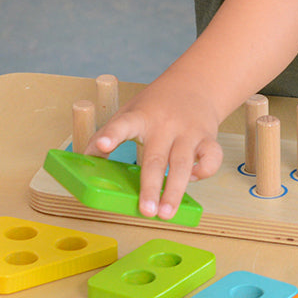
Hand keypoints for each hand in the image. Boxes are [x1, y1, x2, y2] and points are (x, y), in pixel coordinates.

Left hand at [86, 80, 223, 220]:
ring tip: (167, 213)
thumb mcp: (129, 112)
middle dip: (151, 187)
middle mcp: (165, 125)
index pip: (123, 125)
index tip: (102, 146)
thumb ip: (110, 134)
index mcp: (141, 117)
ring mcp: (189, 132)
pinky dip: (204, 172)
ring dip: (176, 190)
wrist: (195, 84)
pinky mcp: (208, 138)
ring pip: (184, 164)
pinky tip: (193, 179)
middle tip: (146, 211)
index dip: (111, 136)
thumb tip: (86, 159)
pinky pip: (211, 159)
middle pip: (157, 159)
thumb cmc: (157, 105)